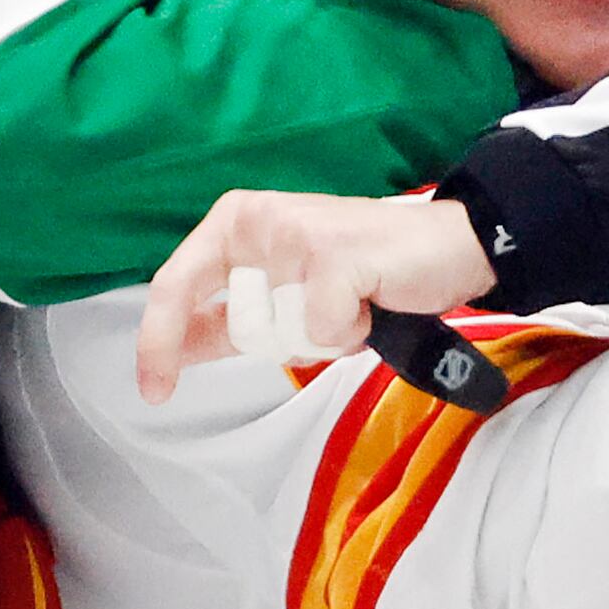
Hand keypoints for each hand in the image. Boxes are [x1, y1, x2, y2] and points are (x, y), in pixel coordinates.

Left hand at [135, 192, 494, 403]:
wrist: (454, 245)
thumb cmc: (371, 272)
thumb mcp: (285, 295)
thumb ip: (227, 320)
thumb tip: (172, 352)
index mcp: (236, 221)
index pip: (173, 286)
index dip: (158, 344)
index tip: (154, 390)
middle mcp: (258, 219)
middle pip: (238, 326)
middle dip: (286, 339)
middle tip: (329, 308)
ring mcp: (294, 233)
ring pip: (282, 333)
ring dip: (325, 335)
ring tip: (357, 301)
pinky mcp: (332, 253)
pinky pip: (322, 331)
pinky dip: (353, 331)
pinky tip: (373, 301)